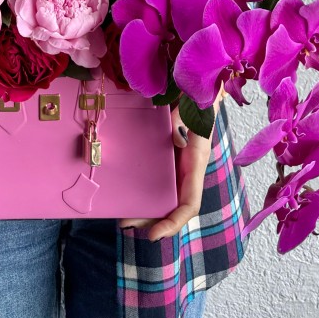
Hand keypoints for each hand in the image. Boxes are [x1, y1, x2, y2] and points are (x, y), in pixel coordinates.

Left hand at [119, 103, 215, 241]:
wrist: (192, 83)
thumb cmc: (194, 95)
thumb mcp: (192, 107)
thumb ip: (184, 119)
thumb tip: (175, 132)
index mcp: (196, 162)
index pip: (189, 204)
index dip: (174, 222)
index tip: (153, 234)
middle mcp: (186, 168)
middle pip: (172, 205)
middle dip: (151, 220)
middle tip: (125, 223)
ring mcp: (176, 163)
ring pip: (162, 194)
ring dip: (144, 208)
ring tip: (122, 215)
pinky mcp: (164, 155)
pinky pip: (154, 178)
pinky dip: (141, 189)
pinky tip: (126, 192)